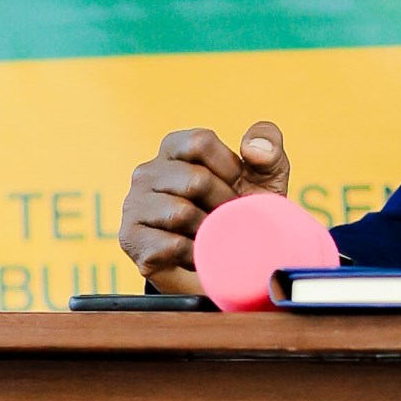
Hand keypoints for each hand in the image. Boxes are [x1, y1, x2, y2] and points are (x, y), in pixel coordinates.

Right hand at [118, 121, 291, 294]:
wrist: (232, 259)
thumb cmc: (247, 207)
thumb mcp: (267, 172)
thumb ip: (268, 144)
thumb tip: (252, 148)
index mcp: (175, 147)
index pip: (200, 142)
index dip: (230, 168)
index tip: (237, 185)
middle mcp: (147, 172)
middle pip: (195, 180)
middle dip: (225, 204)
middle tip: (229, 217)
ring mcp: (134, 205)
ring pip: (181, 213)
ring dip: (211, 231)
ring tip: (215, 235)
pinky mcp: (131, 240)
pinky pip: (171, 246)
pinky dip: (196, 254)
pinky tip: (199, 253)